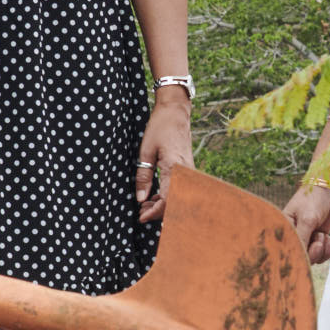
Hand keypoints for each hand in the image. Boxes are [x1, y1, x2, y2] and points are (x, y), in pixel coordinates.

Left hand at [135, 92, 195, 224]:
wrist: (176, 112)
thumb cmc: (160, 127)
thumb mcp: (145, 151)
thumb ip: (143, 176)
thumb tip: (141, 199)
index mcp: (175, 168)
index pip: (168, 200)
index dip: (155, 212)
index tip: (141, 217)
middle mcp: (186, 173)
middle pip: (175, 203)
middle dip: (158, 212)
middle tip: (141, 212)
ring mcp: (189, 172)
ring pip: (178, 198)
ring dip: (162, 205)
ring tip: (144, 205)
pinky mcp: (187, 170)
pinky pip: (180, 189)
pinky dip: (167, 197)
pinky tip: (154, 197)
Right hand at [287, 176, 329, 263]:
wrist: (328, 190)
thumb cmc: (313, 199)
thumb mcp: (307, 219)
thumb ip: (302, 238)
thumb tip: (298, 257)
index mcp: (285, 230)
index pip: (286, 251)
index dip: (296, 256)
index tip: (305, 253)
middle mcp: (295, 236)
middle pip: (301, 258)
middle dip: (312, 253)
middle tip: (317, 241)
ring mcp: (307, 238)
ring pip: (314, 258)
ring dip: (321, 250)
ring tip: (322, 235)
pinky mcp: (318, 239)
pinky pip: (323, 254)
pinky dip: (328, 248)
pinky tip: (328, 238)